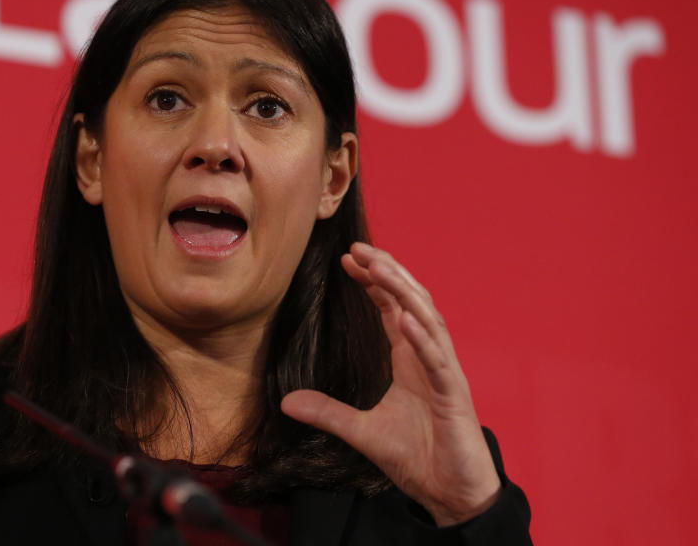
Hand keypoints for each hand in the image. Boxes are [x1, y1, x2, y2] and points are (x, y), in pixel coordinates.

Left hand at [281, 242, 500, 525]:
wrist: (452, 494)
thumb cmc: (418, 457)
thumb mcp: (361, 432)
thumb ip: (328, 413)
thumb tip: (287, 402)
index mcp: (411, 360)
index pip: (393, 309)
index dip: (373, 282)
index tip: (347, 260)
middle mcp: (429, 358)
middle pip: (411, 302)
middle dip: (387, 272)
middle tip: (358, 247)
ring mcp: (445, 373)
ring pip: (427, 320)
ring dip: (404, 291)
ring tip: (379, 266)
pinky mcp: (454, 395)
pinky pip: (438, 360)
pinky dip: (422, 337)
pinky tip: (404, 317)